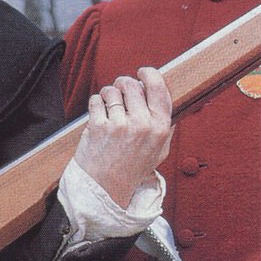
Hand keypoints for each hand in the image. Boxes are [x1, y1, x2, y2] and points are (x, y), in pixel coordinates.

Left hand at [73, 67, 172, 207]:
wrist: (106, 188)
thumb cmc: (131, 169)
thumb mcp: (158, 151)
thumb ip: (165, 127)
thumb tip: (166, 100)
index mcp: (160, 128)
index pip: (159, 88)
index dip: (149, 74)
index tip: (142, 72)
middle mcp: (142, 124)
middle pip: (132, 85)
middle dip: (124, 83)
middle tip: (119, 89)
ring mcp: (119, 125)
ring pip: (112, 90)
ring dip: (108, 93)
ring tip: (107, 104)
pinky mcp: (98, 126)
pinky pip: (96, 100)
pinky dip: (95, 103)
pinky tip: (98, 113)